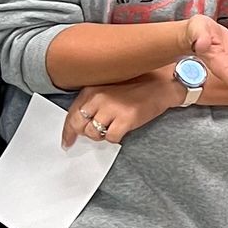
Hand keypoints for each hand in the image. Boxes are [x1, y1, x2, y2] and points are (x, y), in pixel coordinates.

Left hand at [62, 72, 178, 148]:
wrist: (161, 86)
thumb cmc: (135, 87)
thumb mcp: (108, 89)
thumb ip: (92, 102)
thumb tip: (80, 124)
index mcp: (92, 89)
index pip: (72, 114)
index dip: (68, 131)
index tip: (67, 142)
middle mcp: (98, 98)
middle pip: (79, 125)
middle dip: (85, 133)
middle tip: (96, 133)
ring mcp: (112, 108)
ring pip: (93, 134)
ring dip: (101, 135)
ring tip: (112, 127)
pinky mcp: (126, 119)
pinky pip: (111, 137)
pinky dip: (115, 137)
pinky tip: (122, 129)